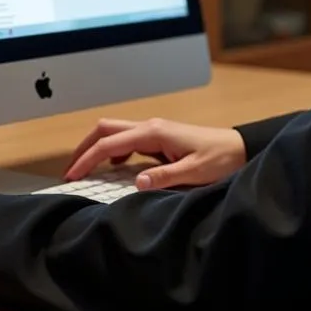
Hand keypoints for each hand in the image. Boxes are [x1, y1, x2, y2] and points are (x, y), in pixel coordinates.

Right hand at [64, 117, 246, 189]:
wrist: (239, 149)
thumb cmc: (220, 159)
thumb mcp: (194, 172)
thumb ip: (165, 177)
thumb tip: (137, 183)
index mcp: (154, 132)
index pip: (109, 143)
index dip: (87, 159)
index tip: (72, 176)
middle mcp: (150, 127)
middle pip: (106, 129)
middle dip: (85, 148)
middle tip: (71, 172)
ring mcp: (154, 131)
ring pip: (116, 133)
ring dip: (98, 149)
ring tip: (86, 172)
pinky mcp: (160, 139)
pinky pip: (128, 141)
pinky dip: (114, 152)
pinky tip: (114, 169)